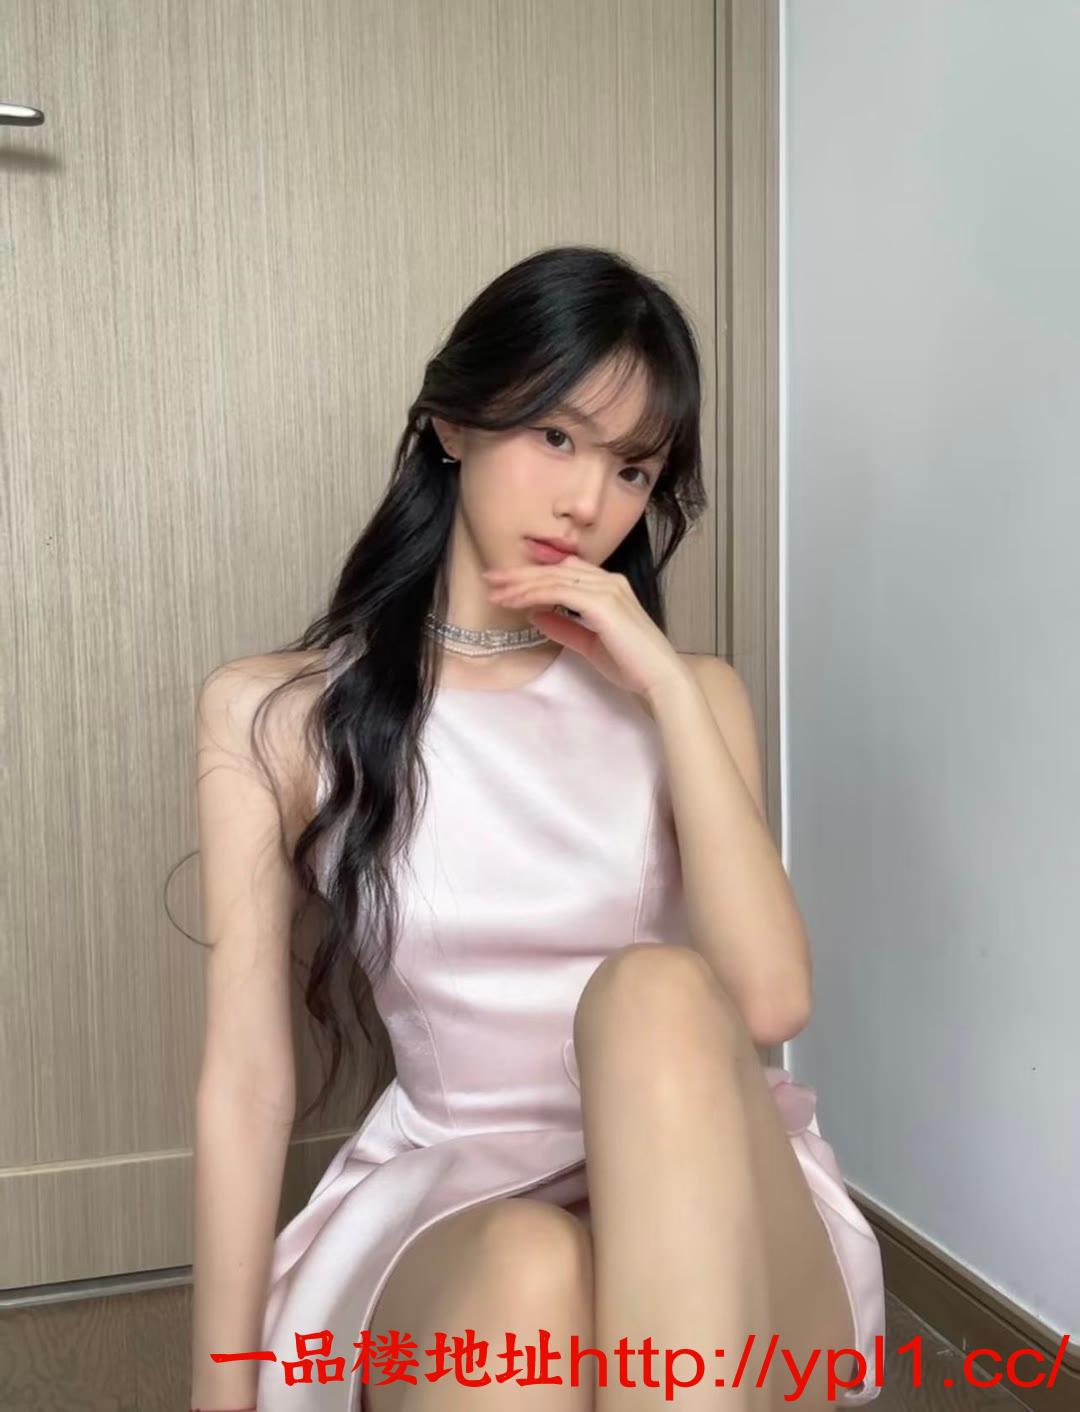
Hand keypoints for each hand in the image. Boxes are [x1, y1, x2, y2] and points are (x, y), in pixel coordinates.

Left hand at [482, 555, 690, 699]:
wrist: (659, 678)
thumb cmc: (631, 664)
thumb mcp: (589, 643)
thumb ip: (564, 627)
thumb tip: (535, 614)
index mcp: (609, 587)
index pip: (565, 569)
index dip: (535, 571)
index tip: (507, 579)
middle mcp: (609, 581)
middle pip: (555, 570)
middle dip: (519, 574)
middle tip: (490, 579)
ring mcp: (607, 590)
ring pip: (554, 578)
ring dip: (521, 585)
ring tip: (495, 593)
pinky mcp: (603, 604)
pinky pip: (559, 593)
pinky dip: (534, 595)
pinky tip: (516, 602)